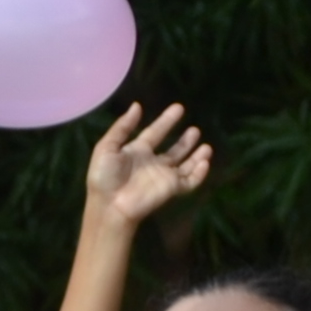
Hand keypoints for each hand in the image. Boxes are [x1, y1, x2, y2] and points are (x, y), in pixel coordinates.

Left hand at [83, 100, 210, 228]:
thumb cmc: (104, 176)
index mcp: (136, 152)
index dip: (166, 121)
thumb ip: (122, 127)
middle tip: (195, 129)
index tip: (178, 108)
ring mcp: (163, 176)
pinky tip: (205, 162)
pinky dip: (200, 173)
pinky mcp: (171, 188)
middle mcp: (152, 163)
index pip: (154, 133)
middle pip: (173, 150)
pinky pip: (190, 181)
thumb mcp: (107, 147)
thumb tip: (137, 106)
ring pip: (185, 165)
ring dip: (196, 155)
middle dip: (185, 141)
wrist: (110, 205)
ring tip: (206, 146)